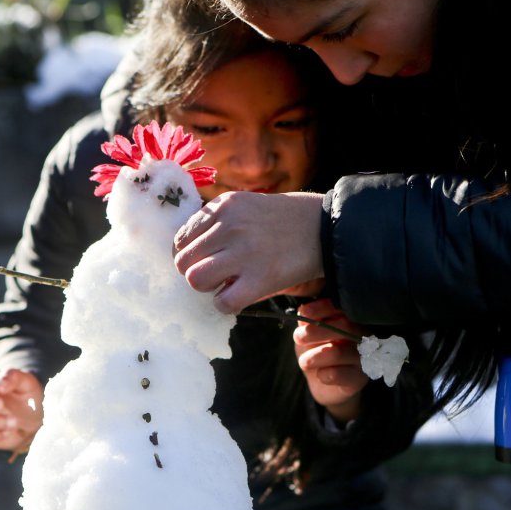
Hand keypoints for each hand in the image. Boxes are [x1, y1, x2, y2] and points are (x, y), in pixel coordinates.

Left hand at [173, 191, 325, 314]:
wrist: (328, 228)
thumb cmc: (287, 220)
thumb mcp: (248, 205)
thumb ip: (219, 222)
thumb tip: (191, 251)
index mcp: (224, 206)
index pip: (182, 238)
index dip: (190, 254)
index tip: (205, 260)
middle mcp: (229, 226)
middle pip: (183, 261)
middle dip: (195, 271)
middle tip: (216, 274)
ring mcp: (243, 252)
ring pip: (195, 279)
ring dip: (208, 288)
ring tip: (226, 284)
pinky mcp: (260, 278)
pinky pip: (223, 302)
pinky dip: (226, 304)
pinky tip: (239, 296)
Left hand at [293, 298, 368, 423]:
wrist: (326, 384)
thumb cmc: (318, 353)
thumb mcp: (310, 335)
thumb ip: (309, 322)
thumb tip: (304, 312)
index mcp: (352, 320)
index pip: (342, 307)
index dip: (321, 308)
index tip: (304, 313)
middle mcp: (363, 336)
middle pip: (345, 326)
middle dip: (315, 331)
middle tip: (298, 337)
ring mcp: (364, 358)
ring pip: (338, 352)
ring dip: (314, 356)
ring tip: (304, 361)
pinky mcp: (359, 379)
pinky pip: (338, 374)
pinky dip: (323, 374)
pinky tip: (320, 375)